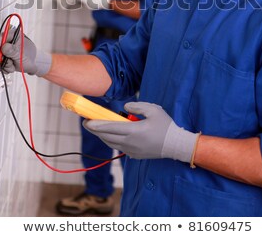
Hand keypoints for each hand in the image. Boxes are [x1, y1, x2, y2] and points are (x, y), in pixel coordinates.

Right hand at [0, 29, 51, 75]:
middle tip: (10, 63)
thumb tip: (4, 47)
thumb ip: (13, 51)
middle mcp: (7, 42)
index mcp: (13, 35)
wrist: (33, 64)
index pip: (1, 37)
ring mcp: (4, 50)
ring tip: (13, 65)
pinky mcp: (3, 57)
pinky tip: (11, 67)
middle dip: (2, 59)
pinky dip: (5, 67)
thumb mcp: (22, 54)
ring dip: (5, 65)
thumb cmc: (30, 56)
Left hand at [84, 101, 198, 161]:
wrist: (175, 145)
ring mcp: (132, 151)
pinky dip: (111, 141)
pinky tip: (109, 135)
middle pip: (107, 137)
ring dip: (102, 136)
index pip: (110, 128)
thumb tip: (124, 109)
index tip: (86, 121)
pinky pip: (118, 147)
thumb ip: (137, 107)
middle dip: (95, 130)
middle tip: (86, 122)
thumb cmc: (166, 126)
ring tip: (95, 128)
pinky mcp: (134, 155)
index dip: (97, 125)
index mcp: (134, 131)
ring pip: (111, 143)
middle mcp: (130, 143)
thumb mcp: (153, 110)